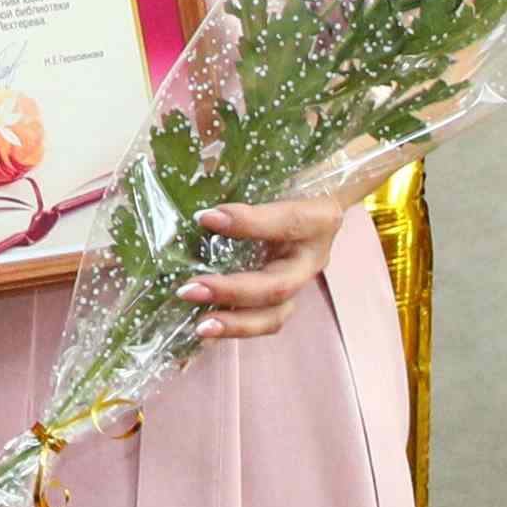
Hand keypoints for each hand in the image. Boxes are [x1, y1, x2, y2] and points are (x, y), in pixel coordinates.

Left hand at [188, 191, 358, 344]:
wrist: (318, 198)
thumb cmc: (291, 183)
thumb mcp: (275, 177)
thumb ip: (243, 184)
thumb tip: (200, 210)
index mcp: (317, 218)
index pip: (288, 222)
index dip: (250, 223)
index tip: (205, 217)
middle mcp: (311, 257)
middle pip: (278, 285)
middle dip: (232, 291)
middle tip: (188, 289)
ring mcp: (299, 282)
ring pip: (275, 314)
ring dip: (235, 323)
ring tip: (199, 326)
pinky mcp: (284, 298)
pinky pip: (264, 320)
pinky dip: (235, 327)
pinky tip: (204, 329)